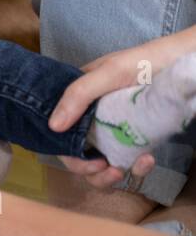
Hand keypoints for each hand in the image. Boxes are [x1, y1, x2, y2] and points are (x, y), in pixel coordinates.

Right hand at [46, 32, 195, 186]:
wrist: (188, 61)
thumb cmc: (149, 60)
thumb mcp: (111, 72)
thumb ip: (80, 94)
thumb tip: (53, 127)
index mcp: (81, 99)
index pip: (62, 133)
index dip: (69, 153)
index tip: (87, 160)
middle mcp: (94, 117)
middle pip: (79, 154)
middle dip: (90, 170)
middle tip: (109, 171)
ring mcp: (116, 129)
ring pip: (102, 163)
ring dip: (109, 175)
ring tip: (123, 171)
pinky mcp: (138, 137)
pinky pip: (129, 160)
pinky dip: (136, 167)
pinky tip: (148, 159)